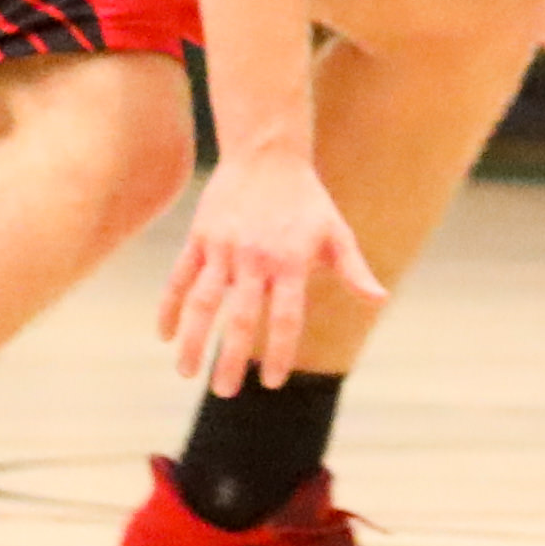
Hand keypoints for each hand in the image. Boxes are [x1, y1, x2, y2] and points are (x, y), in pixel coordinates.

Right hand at [159, 149, 379, 395]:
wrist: (267, 153)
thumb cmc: (307, 199)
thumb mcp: (336, 233)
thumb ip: (354, 270)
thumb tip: (380, 300)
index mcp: (290, 263)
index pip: (285, 318)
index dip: (279, 353)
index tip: (272, 383)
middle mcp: (255, 259)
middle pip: (240, 319)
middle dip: (230, 360)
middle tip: (225, 392)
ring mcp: (224, 248)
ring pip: (201, 303)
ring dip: (192, 341)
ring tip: (187, 373)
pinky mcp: (200, 237)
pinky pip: (180, 278)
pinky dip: (169, 308)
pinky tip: (165, 336)